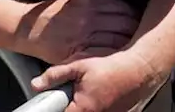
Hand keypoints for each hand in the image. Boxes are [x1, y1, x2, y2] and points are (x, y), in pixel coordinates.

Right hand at [20, 0, 139, 64]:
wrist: (29, 28)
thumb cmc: (52, 12)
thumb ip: (95, 1)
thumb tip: (118, 5)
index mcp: (88, 2)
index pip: (121, 7)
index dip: (134, 13)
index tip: (141, 17)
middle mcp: (88, 19)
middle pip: (123, 24)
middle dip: (136, 28)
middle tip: (144, 33)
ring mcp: (83, 37)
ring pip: (115, 40)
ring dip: (128, 43)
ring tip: (136, 45)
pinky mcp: (77, 52)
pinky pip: (102, 54)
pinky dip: (113, 54)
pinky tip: (119, 55)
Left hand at [31, 48, 164, 111]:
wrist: (139, 70)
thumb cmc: (110, 68)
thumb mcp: (80, 67)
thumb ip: (56, 75)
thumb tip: (35, 84)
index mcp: (83, 110)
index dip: (54, 109)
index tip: (52, 103)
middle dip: (69, 107)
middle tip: (70, 95)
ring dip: (82, 107)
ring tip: (88, 93)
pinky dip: (95, 107)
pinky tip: (98, 97)